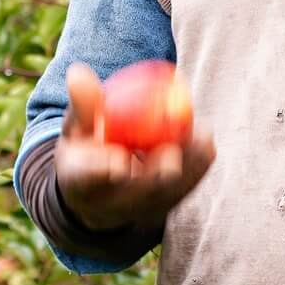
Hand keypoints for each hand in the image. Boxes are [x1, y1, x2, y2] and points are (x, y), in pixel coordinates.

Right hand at [54, 62, 215, 232]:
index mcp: (78, 183)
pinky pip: (182, 191)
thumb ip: (83, 103)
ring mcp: (136, 212)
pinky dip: (196, 168)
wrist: (100, 185)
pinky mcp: (162, 210)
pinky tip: (206, 143)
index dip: (101, 171)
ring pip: (165, 195)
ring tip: (202, 138)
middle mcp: (107, 206)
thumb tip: (78, 72)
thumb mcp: (78, 125)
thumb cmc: (88, 145)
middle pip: (133, 195)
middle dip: (154, 177)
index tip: (118, 161)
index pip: (87, 179)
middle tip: (171, 153)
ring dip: (185, 168)